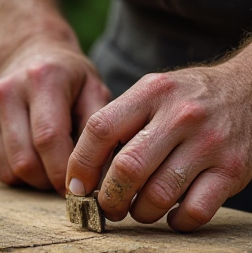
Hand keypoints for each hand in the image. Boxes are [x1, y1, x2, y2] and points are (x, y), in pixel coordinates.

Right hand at [0, 37, 110, 194]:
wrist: (32, 55)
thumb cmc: (70, 77)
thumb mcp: (94, 89)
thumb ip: (98, 126)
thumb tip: (99, 169)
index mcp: (42, 80)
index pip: (49, 138)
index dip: (64, 171)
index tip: (81, 185)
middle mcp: (8, 93)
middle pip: (26, 160)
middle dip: (51, 180)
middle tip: (69, 179)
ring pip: (10, 169)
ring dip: (36, 179)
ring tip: (54, 165)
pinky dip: (21, 174)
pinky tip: (38, 158)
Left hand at [66, 54, 251, 231]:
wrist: (245, 90)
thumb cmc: (187, 96)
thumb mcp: (152, 92)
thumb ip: (121, 121)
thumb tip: (89, 168)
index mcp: (152, 92)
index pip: (101, 129)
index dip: (81, 163)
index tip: (77, 186)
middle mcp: (180, 116)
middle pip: (127, 169)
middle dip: (109, 199)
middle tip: (107, 206)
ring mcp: (208, 143)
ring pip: (158, 196)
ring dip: (140, 212)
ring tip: (137, 208)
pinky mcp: (232, 169)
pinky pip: (195, 211)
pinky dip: (175, 221)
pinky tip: (170, 213)